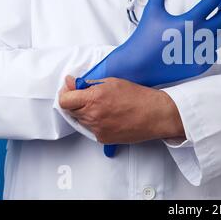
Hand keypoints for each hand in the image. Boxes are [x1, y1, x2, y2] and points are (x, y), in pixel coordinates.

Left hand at [59, 76, 184, 144]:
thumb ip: (90, 84)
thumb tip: (73, 83)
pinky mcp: (104, 139)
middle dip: (76, 102)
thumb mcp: (113, 82)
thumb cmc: (139, 97)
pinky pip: (92, 130)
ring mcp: (97, 129)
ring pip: (82, 120)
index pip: (65, 100)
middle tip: (88, 95)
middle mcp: (93, 116)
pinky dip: (97, 122)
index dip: (65, 93)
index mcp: (94, 99)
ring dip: (87, 112)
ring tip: (105, 106)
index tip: (70, 89)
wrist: (155, 114)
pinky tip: (111, 116)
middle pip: (71, 111)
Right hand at [76, 0, 220, 88]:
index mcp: (190, 21)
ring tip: (215, 21)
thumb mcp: (152, 10)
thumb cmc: (144, 37)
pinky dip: (212, 46)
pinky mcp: (199, 66)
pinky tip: (204, 42)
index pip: (213, 0)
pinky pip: (214, 53)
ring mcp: (201, 53)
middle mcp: (200, 37)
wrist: (138, 67)